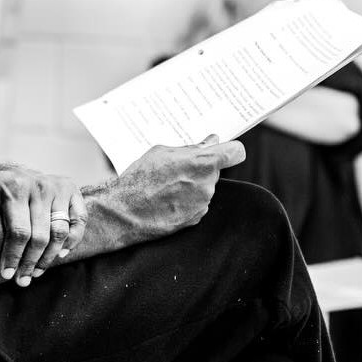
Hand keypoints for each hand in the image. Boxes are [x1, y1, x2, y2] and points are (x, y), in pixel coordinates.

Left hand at [0, 168, 86, 286]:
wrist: (16, 172)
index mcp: (16, 187)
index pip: (18, 231)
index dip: (13, 256)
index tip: (7, 274)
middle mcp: (40, 187)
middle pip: (39, 236)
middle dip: (30, 263)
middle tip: (22, 280)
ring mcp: (58, 188)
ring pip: (59, 232)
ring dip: (49, 257)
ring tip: (36, 272)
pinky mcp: (72, 190)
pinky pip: (79, 220)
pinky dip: (74, 240)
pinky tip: (60, 254)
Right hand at [91, 135, 245, 249]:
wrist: (125, 211)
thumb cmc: (140, 178)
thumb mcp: (161, 153)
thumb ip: (190, 148)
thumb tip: (211, 142)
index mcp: (202, 162)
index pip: (235, 152)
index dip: (230, 150)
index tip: (224, 150)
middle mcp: (208, 184)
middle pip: (214, 170)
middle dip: (200, 168)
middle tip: (176, 169)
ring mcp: (204, 203)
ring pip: (205, 187)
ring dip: (192, 184)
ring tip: (166, 186)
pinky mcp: (197, 218)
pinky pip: (198, 203)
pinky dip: (186, 200)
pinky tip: (167, 199)